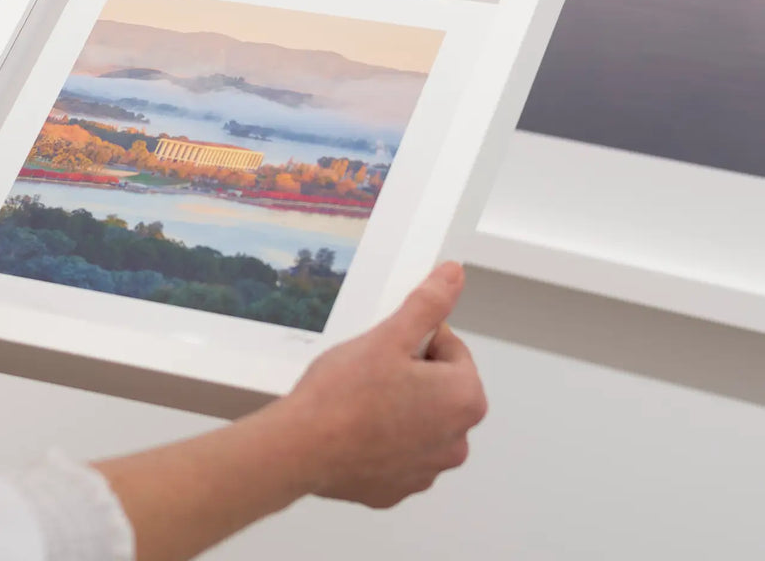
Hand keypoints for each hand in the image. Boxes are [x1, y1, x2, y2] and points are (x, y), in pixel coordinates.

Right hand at [278, 261, 485, 507]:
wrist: (300, 449)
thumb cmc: (343, 394)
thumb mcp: (389, 336)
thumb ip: (428, 303)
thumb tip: (454, 275)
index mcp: (464, 399)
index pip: (451, 349)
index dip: (415, 340)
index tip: (386, 348)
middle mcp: (457, 441)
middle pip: (438, 388)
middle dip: (411, 375)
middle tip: (369, 371)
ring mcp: (428, 470)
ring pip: (418, 421)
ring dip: (399, 408)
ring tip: (359, 401)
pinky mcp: (398, 489)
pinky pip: (398, 453)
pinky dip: (382, 440)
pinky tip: (354, 430)